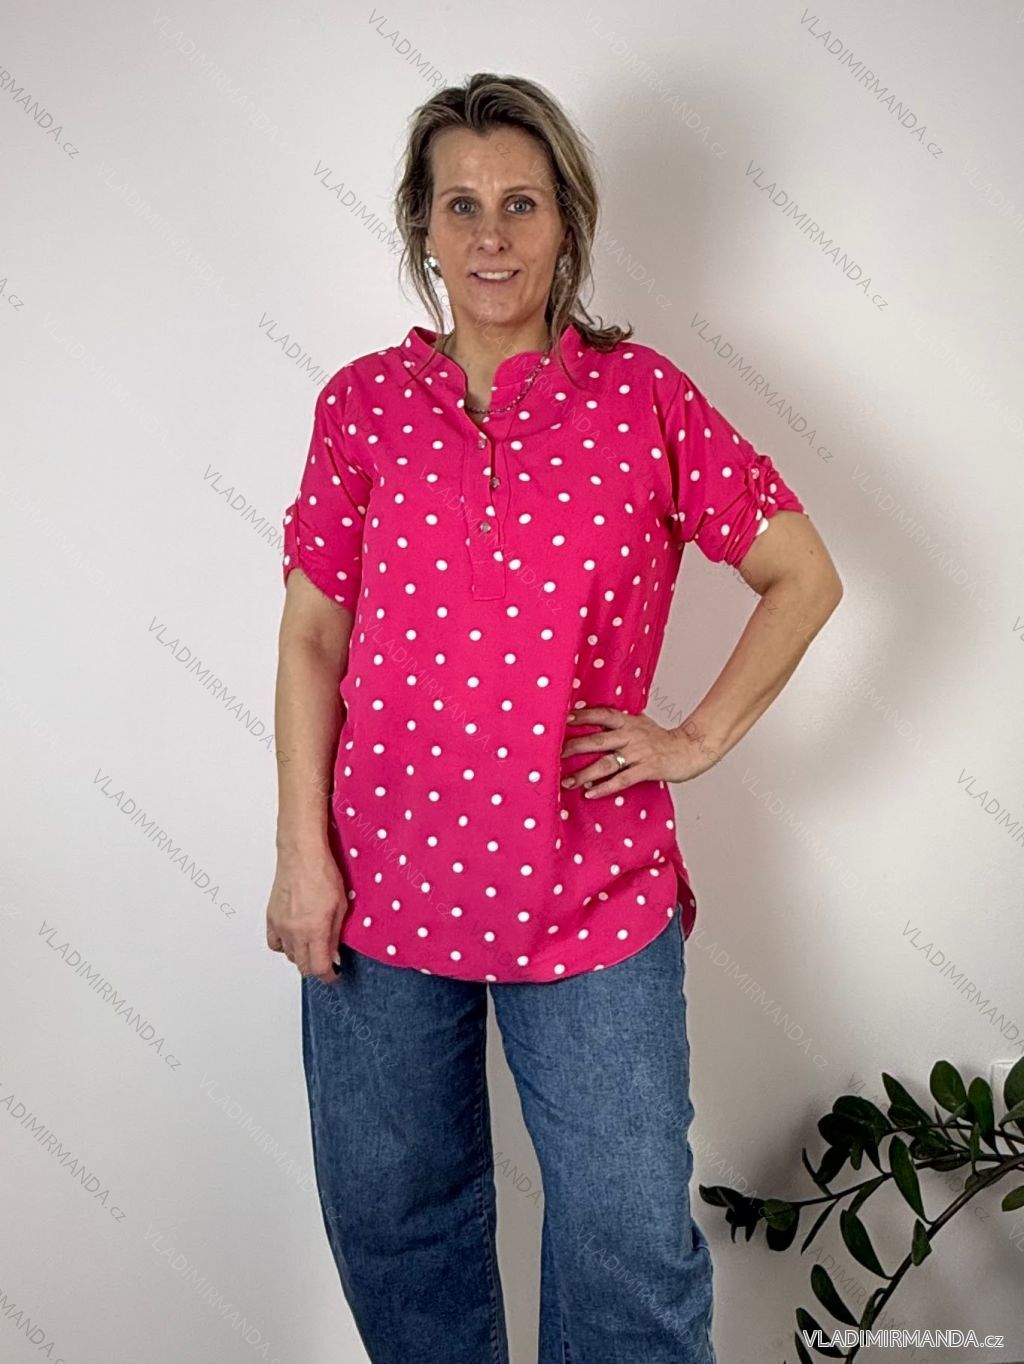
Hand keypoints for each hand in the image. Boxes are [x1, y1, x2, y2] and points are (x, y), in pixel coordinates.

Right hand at [266, 847, 347, 984]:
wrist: (301, 855)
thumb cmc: (323, 874)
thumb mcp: (341, 906)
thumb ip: (336, 935)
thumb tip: (335, 955)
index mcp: (315, 930)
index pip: (319, 968)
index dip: (329, 976)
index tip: (335, 975)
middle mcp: (295, 932)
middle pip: (303, 966)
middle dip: (316, 968)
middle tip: (326, 961)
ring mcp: (280, 926)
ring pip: (289, 956)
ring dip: (301, 956)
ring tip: (312, 946)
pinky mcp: (271, 918)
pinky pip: (275, 944)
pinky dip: (284, 946)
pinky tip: (294, 938)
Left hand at [559, 706, 721, 799]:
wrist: (691, 749)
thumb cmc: (664, 739)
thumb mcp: (642, 724)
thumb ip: (622, 722)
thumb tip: (599, 718)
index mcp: (628, 722)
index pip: (601, 715)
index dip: (582, 716)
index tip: (563, 718)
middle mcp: (631, 735)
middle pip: (597, 740)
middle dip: (574, 747)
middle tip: (554, 754)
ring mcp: (639, 752)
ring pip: (606, 763)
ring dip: (585, 773)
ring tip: (568, 782)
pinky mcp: (647, 769)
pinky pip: (622, 779)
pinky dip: (605, 787)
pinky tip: (591, 793)